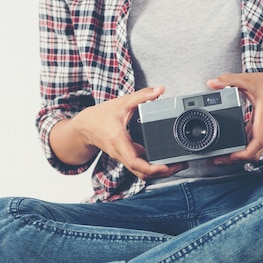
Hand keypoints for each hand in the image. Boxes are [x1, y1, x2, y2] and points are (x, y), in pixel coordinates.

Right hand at [60, 86, 186, 179]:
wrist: (84, 127)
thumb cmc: (100, 116)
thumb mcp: (122, 103)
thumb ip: (142, 96)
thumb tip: (159, 90)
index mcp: (119, 140)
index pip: (135, 162)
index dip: (152, 168)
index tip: (166, 166)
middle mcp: (120, 153)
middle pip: (142, 172)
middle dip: (162, 172)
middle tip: (179, 166)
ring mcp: (122, 157)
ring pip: (141, 172)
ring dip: (158, 172)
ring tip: (175, 166)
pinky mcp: (125, 157)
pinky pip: (139, 167)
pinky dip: (152, 167)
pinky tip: (163, 162)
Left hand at [207, 73, 262, 164]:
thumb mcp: (249, 80)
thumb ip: (229, 80)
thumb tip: (212, 83)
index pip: (257, 142)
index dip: (245, 153)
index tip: (232, 155)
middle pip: (252, 154)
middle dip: (235, 160)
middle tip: (217, 159)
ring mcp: (261, 133)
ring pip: (251, 153)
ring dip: (236, 158)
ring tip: (218, 158)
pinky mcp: (257, 133)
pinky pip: (249, 147)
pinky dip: (238, 152)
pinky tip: (226, 150)